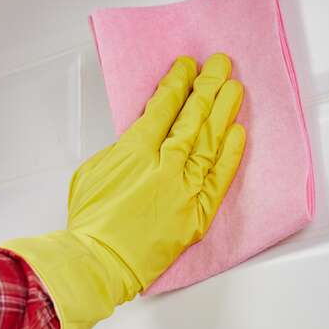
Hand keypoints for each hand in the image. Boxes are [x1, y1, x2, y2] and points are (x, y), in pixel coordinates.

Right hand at [2, 54, 246, 328]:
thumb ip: (123, 147)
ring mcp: (185, 189)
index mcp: (136, 150)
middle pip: (193, 116)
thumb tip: (144, 134)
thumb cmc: (90, 221)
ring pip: (211, 140)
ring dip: (224, 111)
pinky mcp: (197, 214)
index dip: (179, 83)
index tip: (188, 67)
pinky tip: (238, 131)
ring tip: (235, 88)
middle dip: (208, 86)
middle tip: (221, 64)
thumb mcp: (94, 169)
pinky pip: (220, 177)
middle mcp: (165, 165)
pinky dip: (231, 153)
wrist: (98, 264)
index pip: (165, 106)